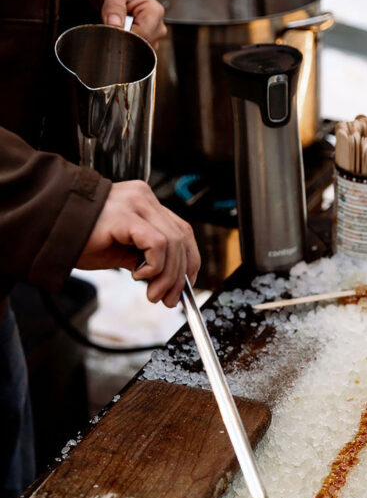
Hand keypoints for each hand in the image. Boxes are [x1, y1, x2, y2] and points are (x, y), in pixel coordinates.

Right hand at [77, 181, 200, 307]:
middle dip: (180, 275)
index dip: (190, 261)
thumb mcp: (122, 251)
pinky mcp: (125, 216)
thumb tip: (171, 281)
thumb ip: (147, 258)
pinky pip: (157, 244)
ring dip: (168, 276)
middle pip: (182, 238)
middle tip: (168, 300)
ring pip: (173, 243)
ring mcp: (135, 203)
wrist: (45, 229)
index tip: (185, 287)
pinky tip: (138, 275)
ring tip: (153, 294)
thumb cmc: (78, 239)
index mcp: (145, 203)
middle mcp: (143, 198)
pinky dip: (155, 265)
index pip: (182, 231)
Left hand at [89, 0, 166, 48]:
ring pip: (139, 53)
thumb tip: (115, 23)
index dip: (125, 34)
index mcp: (154, 10)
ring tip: (117, 30)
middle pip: (143, 45)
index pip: (143, 33)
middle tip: (111, 28)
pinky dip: (125, 49)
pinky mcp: (147, 49)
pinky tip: (121, 37)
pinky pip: (136, 56)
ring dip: (124, 45)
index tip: (111, 29)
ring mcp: (154, 40)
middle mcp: (158, 27)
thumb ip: (113, 4)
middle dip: (124, 40)